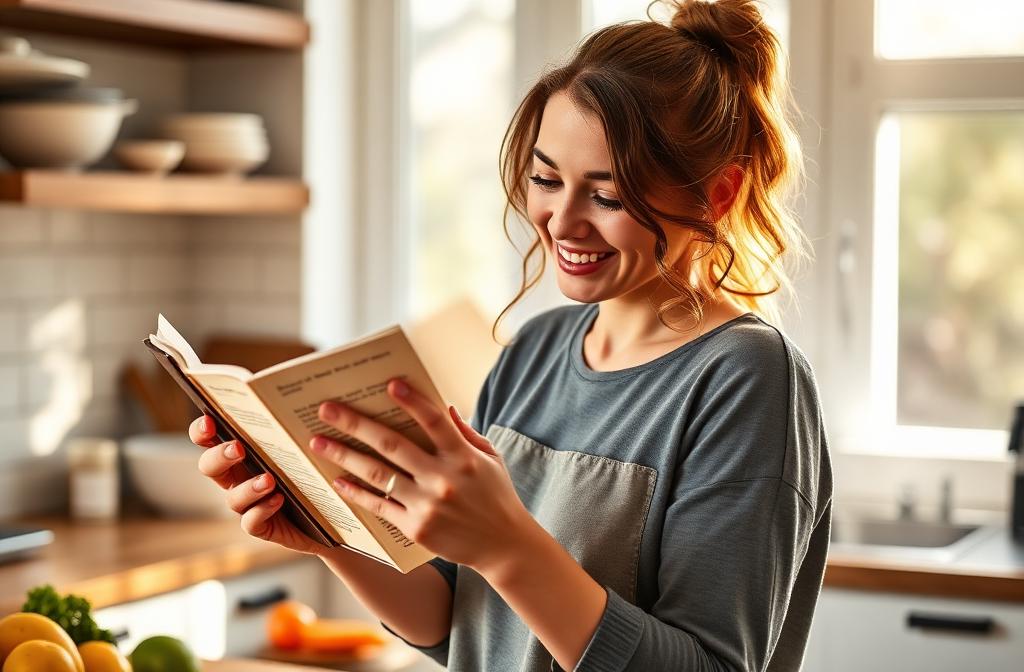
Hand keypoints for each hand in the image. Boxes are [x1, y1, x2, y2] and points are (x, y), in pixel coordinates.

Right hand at [190, 416, 322, 555]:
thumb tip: (299, 395)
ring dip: (248, 487)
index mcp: (241, 454)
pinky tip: (278, 499)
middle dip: (219, 456)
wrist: (331, 512)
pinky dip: (262, 510)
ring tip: (269, 479)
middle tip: (238, 448)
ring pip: (232, 498)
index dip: (201, 431)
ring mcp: (247, 504)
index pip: (209, 440)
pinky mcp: (262, 526)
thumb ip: (290, 425)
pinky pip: (251, 522)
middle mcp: (237, 478)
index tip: (209, 421)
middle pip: (210, 467)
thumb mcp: (302, 444)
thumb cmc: (312, 469)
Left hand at [310, 379, 535, 572]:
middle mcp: (444, 479)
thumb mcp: (490, 459)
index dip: (413, 401)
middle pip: (392, 445)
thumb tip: (443, 406)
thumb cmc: (496, 496)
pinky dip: (355, 492)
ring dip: (344, 455)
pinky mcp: (416, 528)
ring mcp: (427, 505)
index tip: (390, 384)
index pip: (435, 421)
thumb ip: (466, 433)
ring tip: (319, 442)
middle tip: (327, 409)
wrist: (503, 546)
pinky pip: (378, 506)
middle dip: (355, 424)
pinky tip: (337, 481)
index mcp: (464, 457)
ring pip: (377, 475)